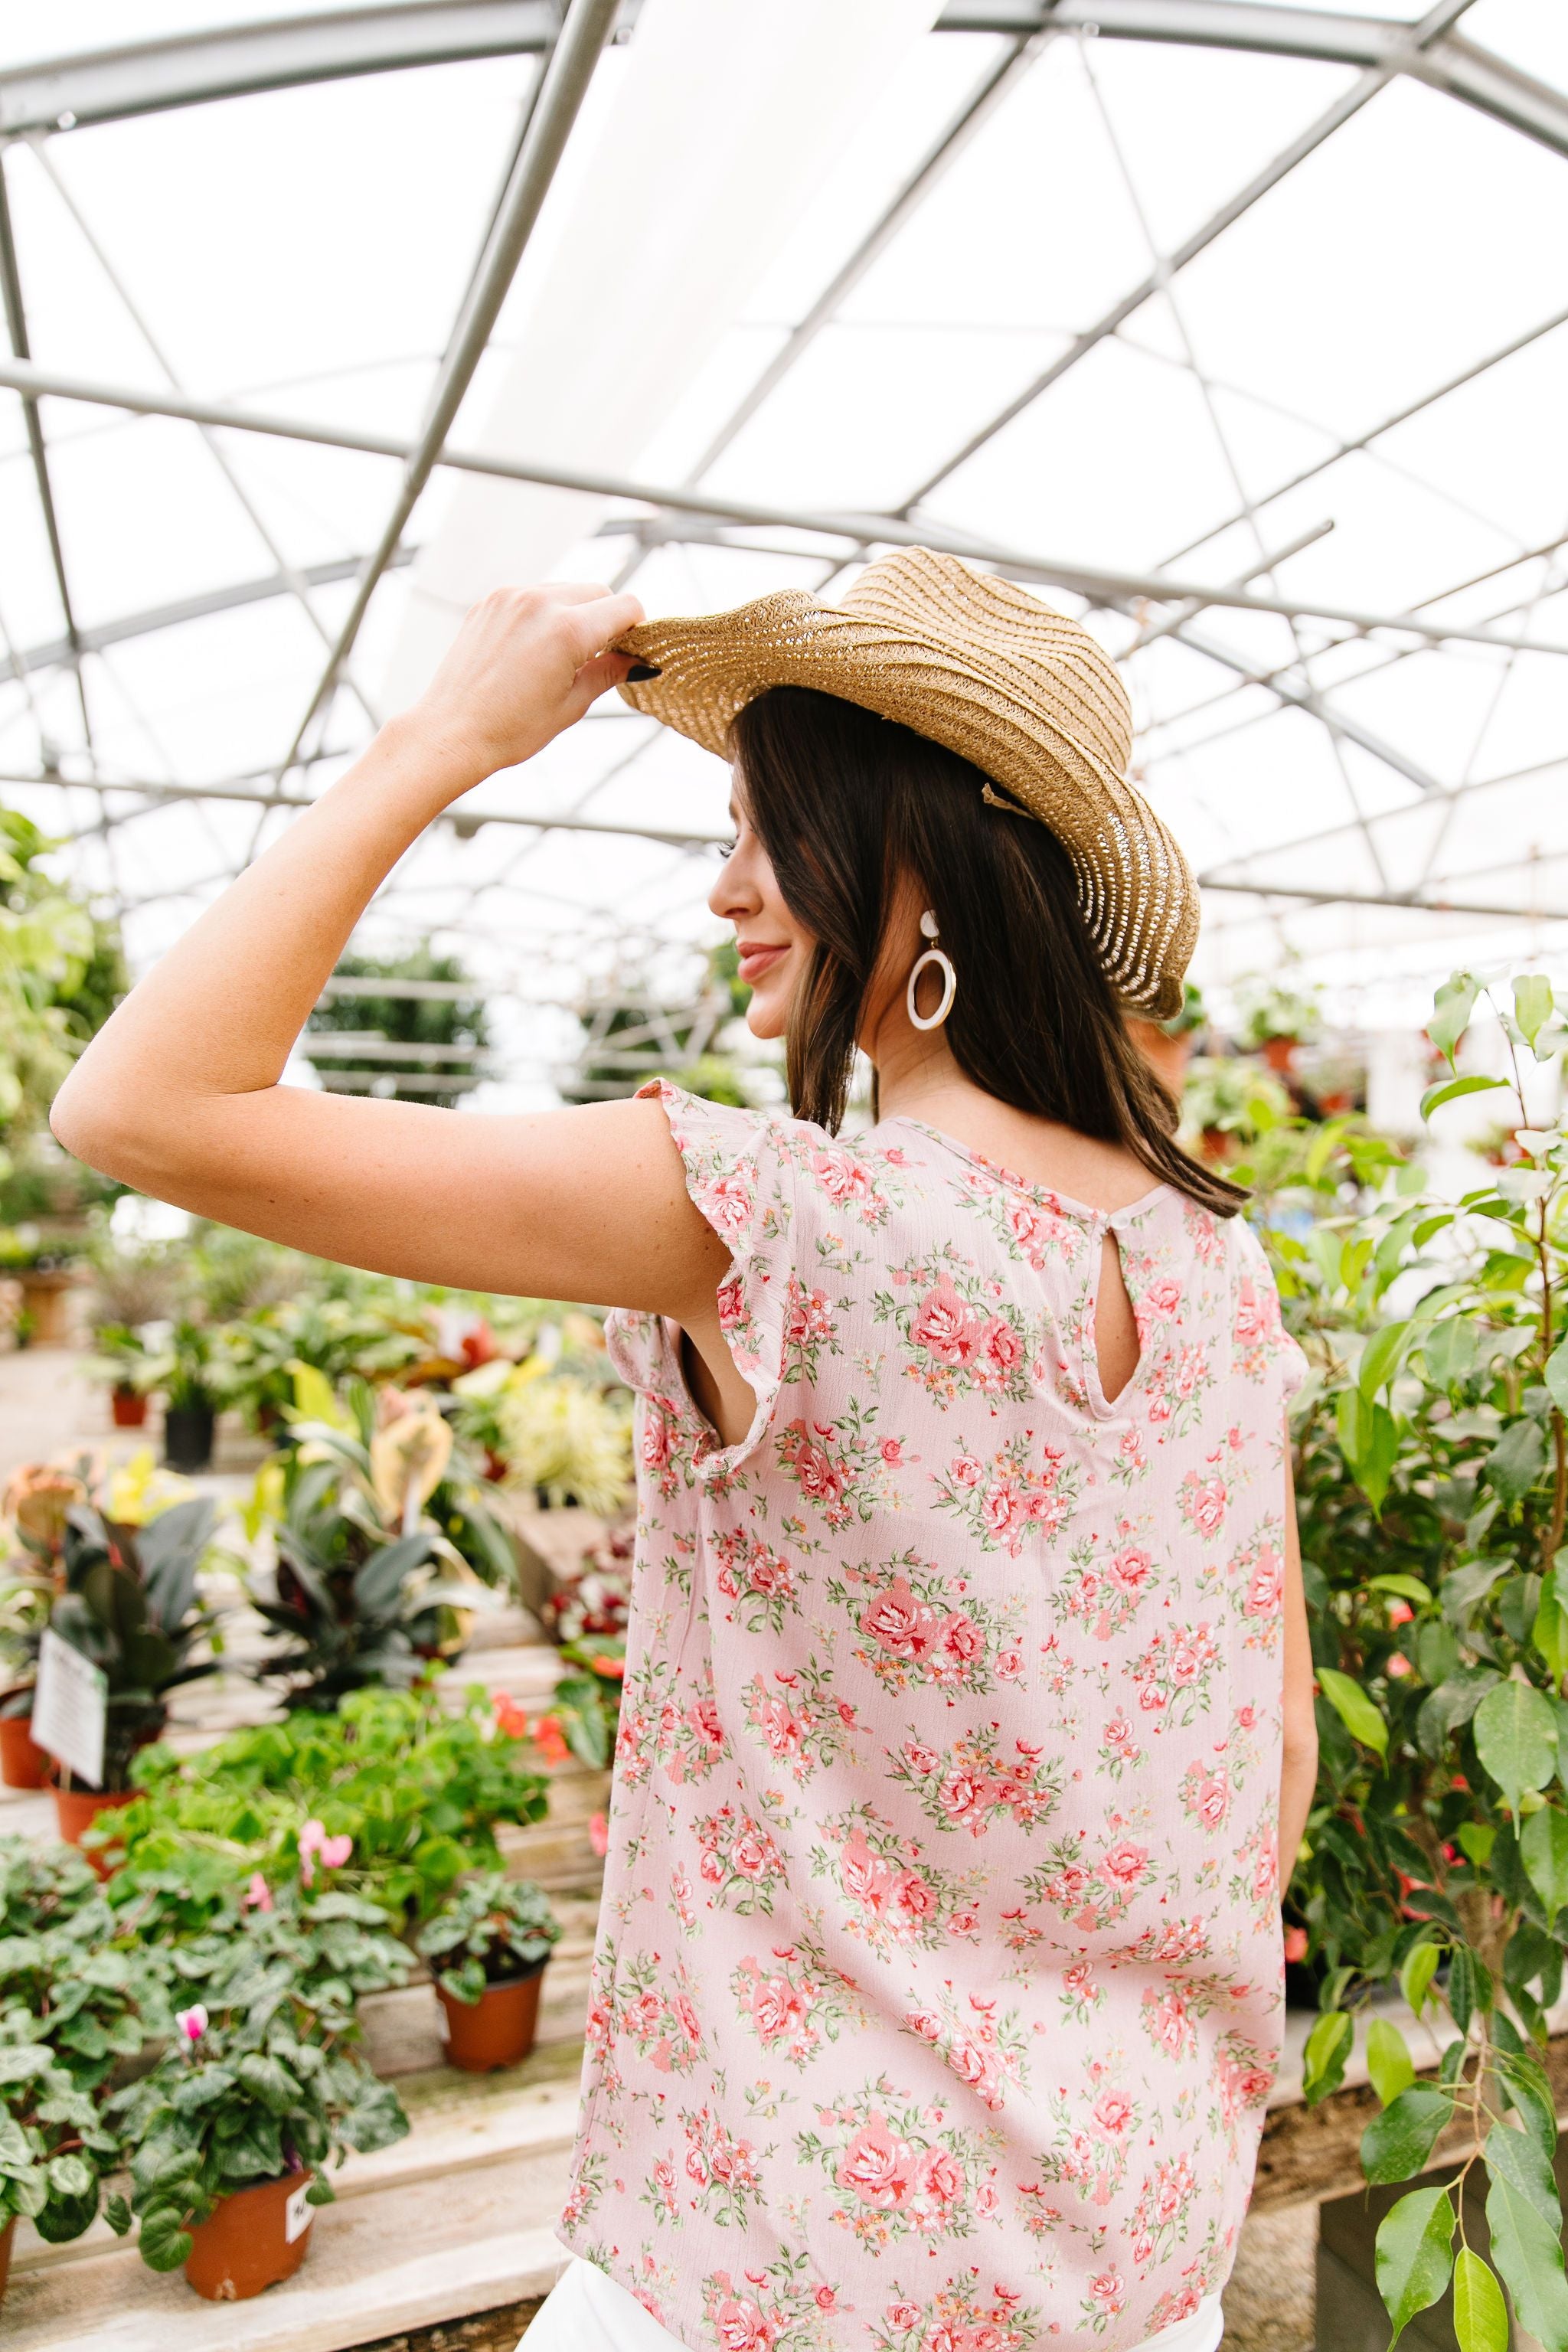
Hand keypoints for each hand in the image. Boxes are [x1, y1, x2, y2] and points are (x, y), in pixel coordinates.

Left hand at [403, 581, 645, 786]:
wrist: (452, 732)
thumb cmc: (512, 729)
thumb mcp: (572, 705)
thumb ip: (608, 672)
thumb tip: (639, 660)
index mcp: (567, 630)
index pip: (625, 606)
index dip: (636, 628)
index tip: (630, 650)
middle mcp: (540, 602)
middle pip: (597, 591)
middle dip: (606, 619)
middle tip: (599, 657)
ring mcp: (511, 597)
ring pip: (564, 590)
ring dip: (575, 613)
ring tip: (561, 656)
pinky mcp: (491, 602)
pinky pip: (532, 595)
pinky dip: (543, 614)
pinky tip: (533, 650)